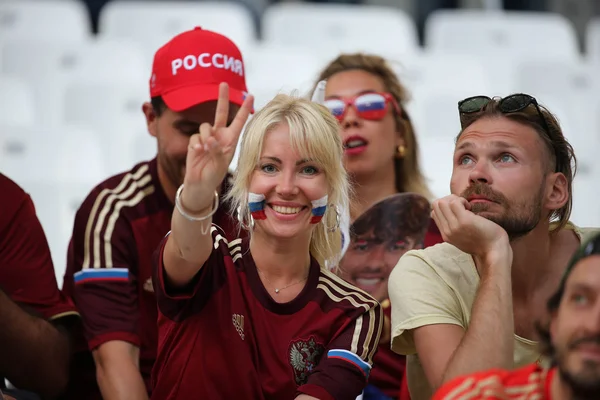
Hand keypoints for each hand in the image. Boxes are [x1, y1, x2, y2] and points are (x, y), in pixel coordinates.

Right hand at [181, 83, 253, 211]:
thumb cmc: (214, 175)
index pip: (239, 121)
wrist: (200, 185)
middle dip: (222, 98)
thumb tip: (210, 140)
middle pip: (220, 113)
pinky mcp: (195, 142)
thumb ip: (218, 151)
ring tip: (206, 149)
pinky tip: (198, 153)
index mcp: (230, 140)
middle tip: (224, 83)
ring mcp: (206, 138)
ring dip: (205, 136)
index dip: (244, 108)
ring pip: (205, 126)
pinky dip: (196, 144)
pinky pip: (195, 137)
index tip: (251, 95)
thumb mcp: (220, 165)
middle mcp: (219, 136)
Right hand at [432, 195, 510, 263]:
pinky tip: (471, 208)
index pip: (434, 212)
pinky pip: (454, 203)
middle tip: (463, 205)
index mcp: (446, 234)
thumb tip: (451, 212)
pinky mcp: (464, 221)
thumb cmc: (484, 242)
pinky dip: (462, 200)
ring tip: (467, 207)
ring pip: (442, 202)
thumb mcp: (463, 238)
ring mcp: (454, 226)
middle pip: (436, 205)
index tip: (459, 210)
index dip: (445, 206)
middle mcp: (447, 231)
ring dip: (455, 199)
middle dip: (448, 199)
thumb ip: (454, 228)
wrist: (495, 250)